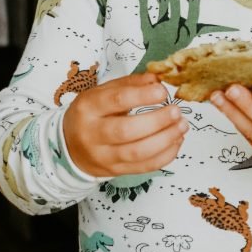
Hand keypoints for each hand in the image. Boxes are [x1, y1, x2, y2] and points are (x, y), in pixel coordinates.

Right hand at [62, 73, 187, 176]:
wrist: (70, 148)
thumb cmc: (92, 115)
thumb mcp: (102, 93)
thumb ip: (130, 84)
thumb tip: (158, 79)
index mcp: (88, 108)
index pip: (116, 101)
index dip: (143, 96)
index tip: (163, 91)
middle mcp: (93, 134)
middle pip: (127, 131)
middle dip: (157, 121)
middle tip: (176, 111)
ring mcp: (104, 156)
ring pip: (138, 152)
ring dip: (165, 139)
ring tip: (182, 126)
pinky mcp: (116, 172)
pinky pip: (145, 167)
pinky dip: (165, 155)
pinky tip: (176, 141)